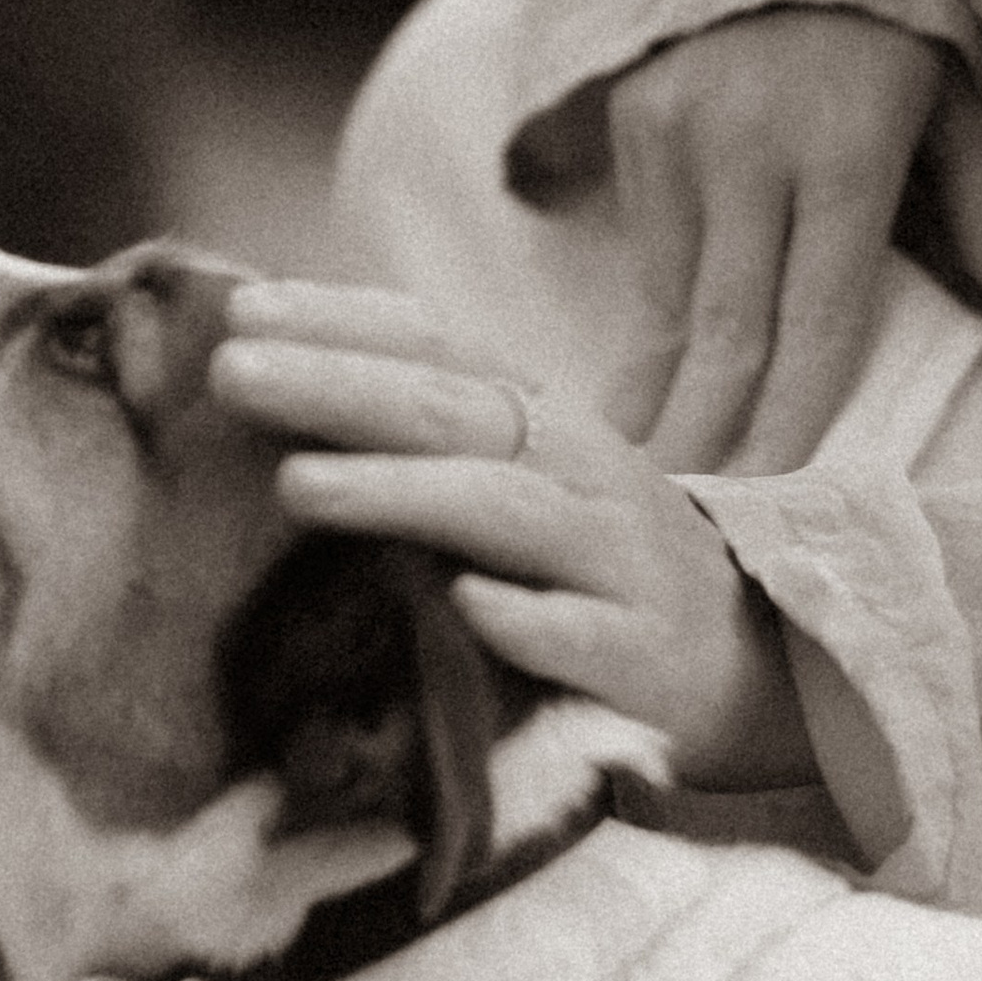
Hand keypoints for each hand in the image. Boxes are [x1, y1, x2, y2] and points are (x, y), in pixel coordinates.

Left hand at [208, 283, 813, 790]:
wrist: (751, 670)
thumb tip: (278, 379)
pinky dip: (524, 620)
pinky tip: (463, 607)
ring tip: (297, 486)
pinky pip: (582, 634)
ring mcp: (617, 561)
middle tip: (230, 374)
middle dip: (337, 387)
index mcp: (542, 419)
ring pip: (506, 511)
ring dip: (401, 492)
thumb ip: (425, 431)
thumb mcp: (523, 478)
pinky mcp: (644, 657)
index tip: (241, 310)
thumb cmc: (595, 566)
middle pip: (452, 413)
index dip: (344, 320)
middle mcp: (581, 470)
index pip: (438, 345)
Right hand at [599, 8, 981, 475]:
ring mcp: (680, 131)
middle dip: (704, 439)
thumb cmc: (899, 12)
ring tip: (645, 484)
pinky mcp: (632, 119)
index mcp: (847, 148)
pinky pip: (644, 251)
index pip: (816, 318)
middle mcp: (751, 146)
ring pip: (671, 299)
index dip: (791, 420)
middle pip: (725, 330)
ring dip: (659, 397)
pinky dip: (644, 329)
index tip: (767, 499)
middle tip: (681, 525)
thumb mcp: (962, 95)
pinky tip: (632, 398)